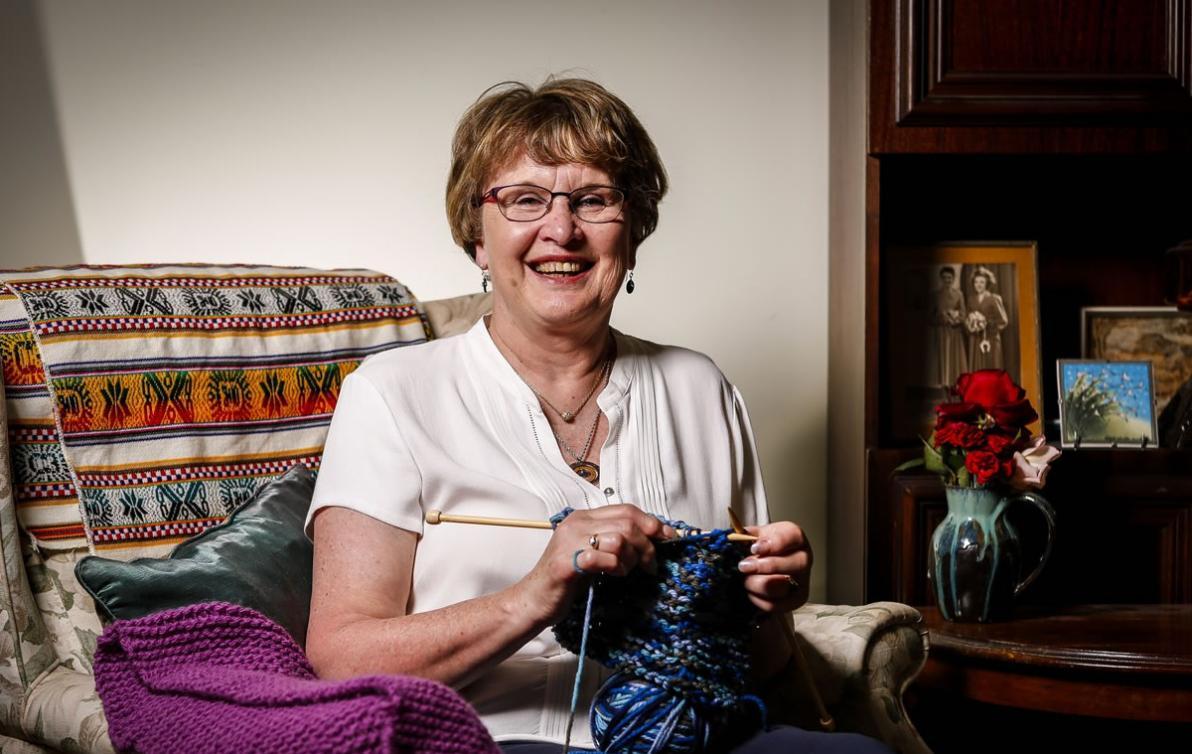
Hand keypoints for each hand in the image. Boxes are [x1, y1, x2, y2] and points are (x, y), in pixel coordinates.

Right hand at [514, 505, 676, 626]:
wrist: (534, 600)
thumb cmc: (567, 580)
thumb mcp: (594, 554)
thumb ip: (615, 541)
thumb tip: (652, 539)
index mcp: (583, 518)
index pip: (626, 509)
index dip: (652, 523)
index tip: (669, 537)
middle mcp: (576, 524)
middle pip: (627, 522)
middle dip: (646, 544)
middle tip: (650, 565)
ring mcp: (569, 542)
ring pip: (618, 538)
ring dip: (631, 558)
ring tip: (625, 572)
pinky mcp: (566, 563)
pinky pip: (602, 558)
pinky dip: (615, 567)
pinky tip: (612, 575)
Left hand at [737, 521, 811, 613]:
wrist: (762, 564)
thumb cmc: (759, 546)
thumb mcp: (752, 535)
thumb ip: (745, 535)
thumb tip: (735, 539)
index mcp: (795, 537)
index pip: (792, 536)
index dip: (774, 543)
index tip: (754, 548)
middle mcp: (803, 558)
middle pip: (795, 564)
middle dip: (765, 566)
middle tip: (744, 566)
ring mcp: (802, 581)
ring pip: (782, 587)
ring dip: (756, 584)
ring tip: (744, 580)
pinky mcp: (795, 600)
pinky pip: (775, 605)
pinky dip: (757, 599)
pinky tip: (749, 591)